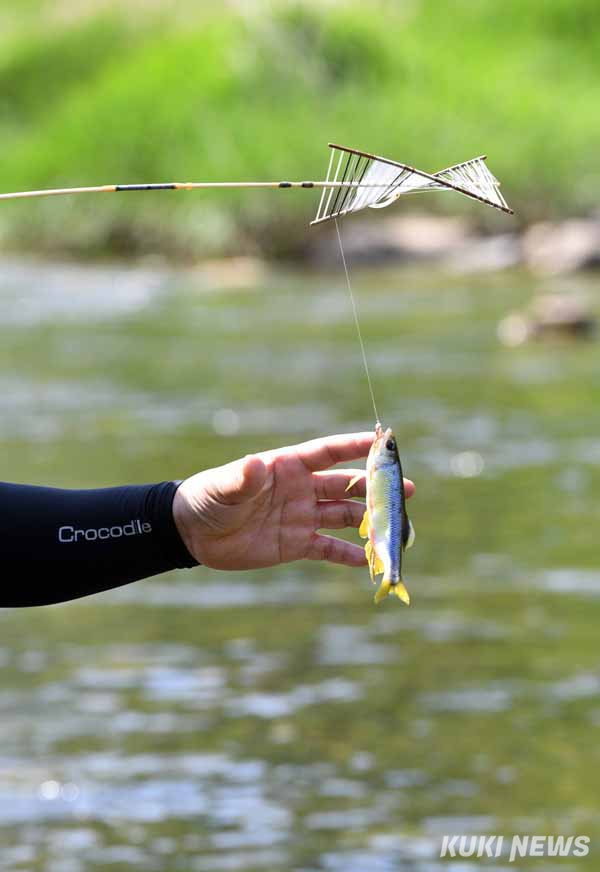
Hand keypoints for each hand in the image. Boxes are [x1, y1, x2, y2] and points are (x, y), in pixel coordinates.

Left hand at [172, 432, 414, 570]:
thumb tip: (256, 465)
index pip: (328, 452)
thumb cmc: (208, 498)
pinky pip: (329, 548)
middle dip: (376, 487)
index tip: (384, 441)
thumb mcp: (225, 486)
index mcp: (288, 467)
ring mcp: (302, 516)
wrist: (193, 534)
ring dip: (369, 521)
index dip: (355, 446)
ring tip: (396, 529)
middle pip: (346, 486)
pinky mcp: (296, 544)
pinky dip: (348, 554)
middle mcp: (301, 489)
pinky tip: (368, 561)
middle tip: (406, 490)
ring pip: (344, 517)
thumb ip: (243, 478)